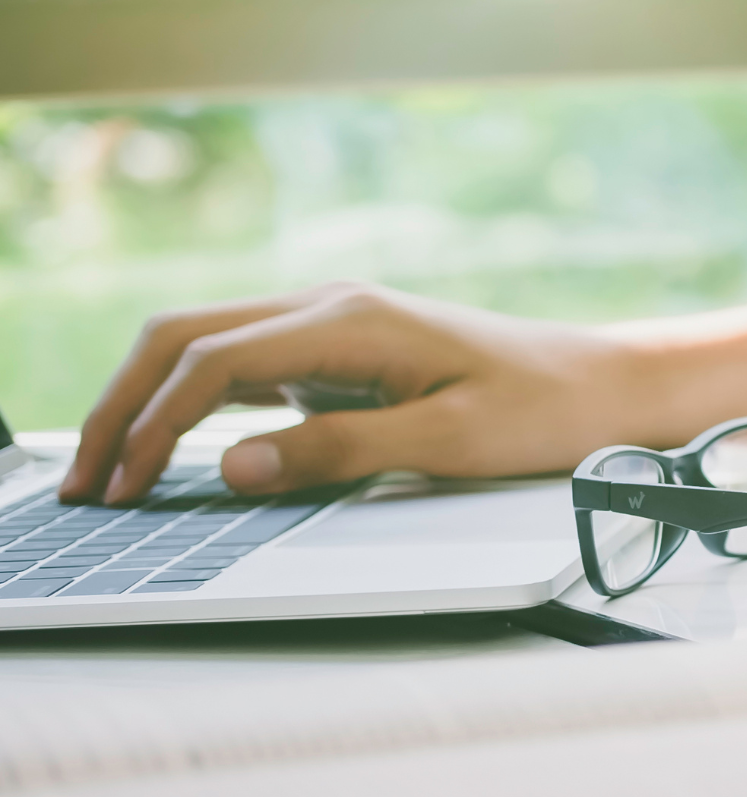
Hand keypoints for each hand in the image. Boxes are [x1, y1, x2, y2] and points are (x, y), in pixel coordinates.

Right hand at [61, 283, 660, 505]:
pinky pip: (247, 369)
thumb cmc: (547, 411)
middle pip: (185, 337)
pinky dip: (196, 405)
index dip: (152, 424)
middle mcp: (332, 309)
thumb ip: (339, 451)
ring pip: (207, 348)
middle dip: (123, 404)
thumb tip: (232, 466)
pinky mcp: (346, 354)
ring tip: (111, 473)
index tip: (119, 487)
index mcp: (350, 320)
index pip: (210, 361)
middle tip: (85, 484)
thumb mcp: (449, 441)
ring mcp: (335, 327)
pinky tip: (175, 453)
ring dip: (152, 402)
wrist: (610, 386)